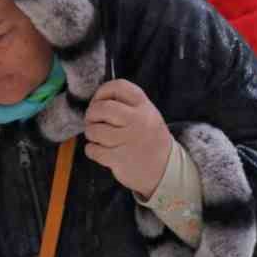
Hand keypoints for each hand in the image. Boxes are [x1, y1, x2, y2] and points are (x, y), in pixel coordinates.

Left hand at [83, 79, 172, 199]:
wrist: (166, 169)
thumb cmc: (150, 139)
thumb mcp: (147, 115)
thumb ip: (127, 105)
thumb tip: (97, 101)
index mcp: (144, 107)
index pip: (119, 86)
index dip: (102, 92)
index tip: (99, 101)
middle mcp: (138, 120)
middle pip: (102, 108)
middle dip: (91, 114)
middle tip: (93, 121)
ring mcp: (128, 140)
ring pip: (94, 130)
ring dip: (91, 134)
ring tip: (98, 138)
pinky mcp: (119, 158)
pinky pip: (93, 150)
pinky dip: (91, 150)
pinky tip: (100, 151)